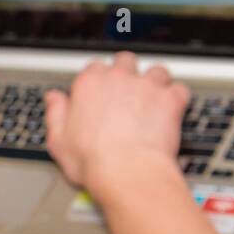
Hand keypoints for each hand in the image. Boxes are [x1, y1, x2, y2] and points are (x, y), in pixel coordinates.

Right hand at [44, 52, 189, 196]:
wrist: (127, 172)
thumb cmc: (94, 161)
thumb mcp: (59, 141)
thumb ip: (56, 113)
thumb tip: (53, 98)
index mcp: (89, 85)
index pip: (94, 68)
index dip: (99, 80)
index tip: (101, 93)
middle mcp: (118, 79)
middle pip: (125, 61)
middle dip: (128, 73)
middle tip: (128, 91)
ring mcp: (146, 87)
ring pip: (156, 70)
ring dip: (156, 82)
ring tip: (154, 98)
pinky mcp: (169, 99)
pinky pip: (179, 89)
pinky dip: (177, 98)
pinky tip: (172, 109)